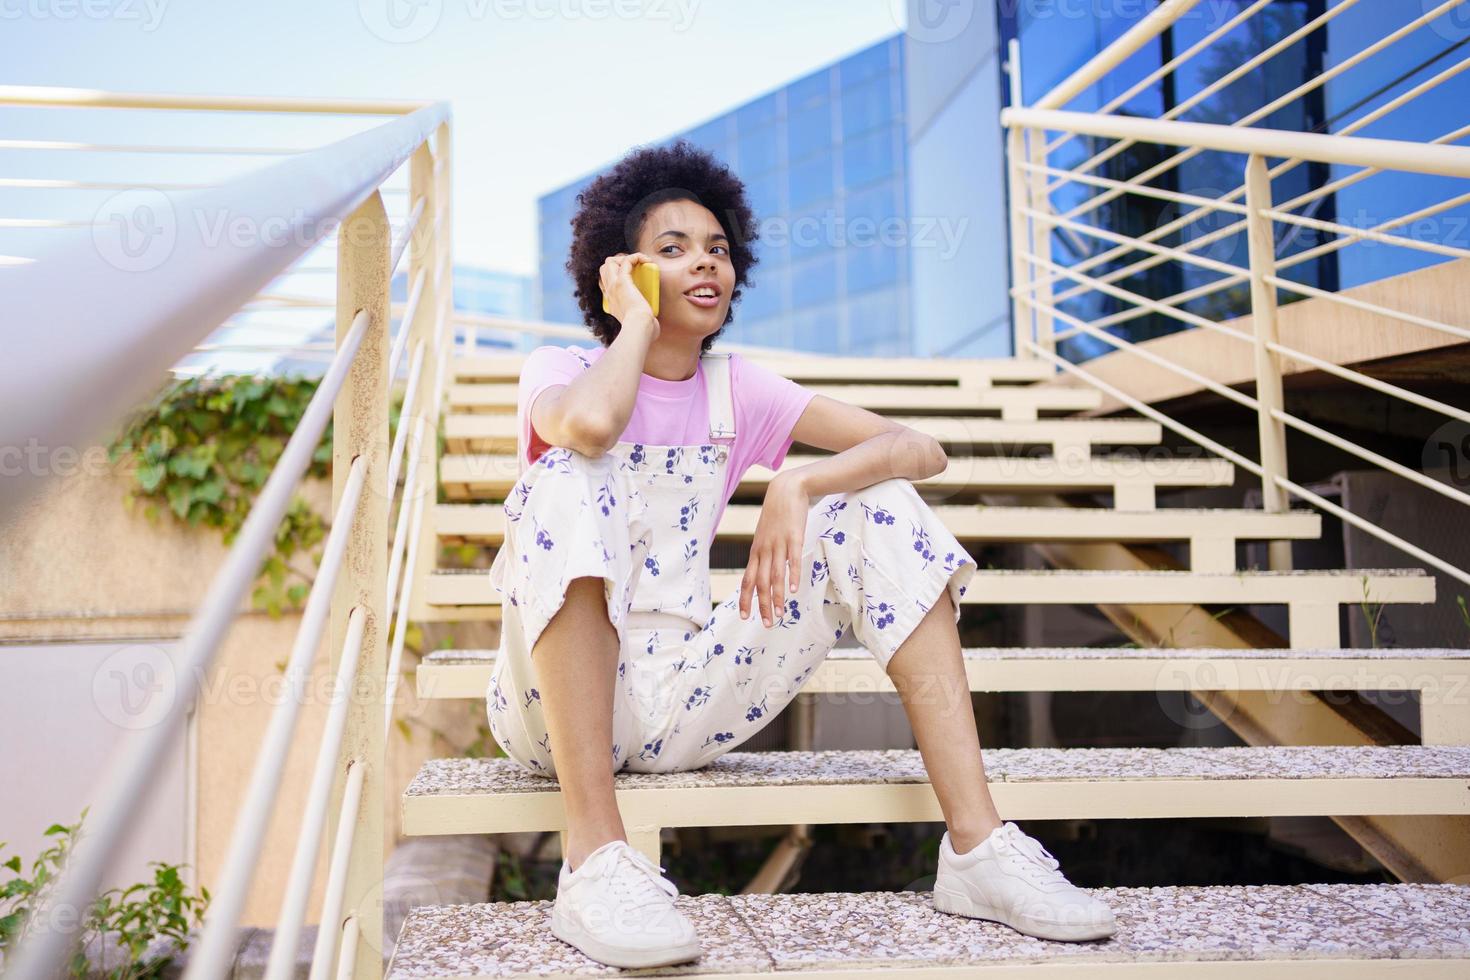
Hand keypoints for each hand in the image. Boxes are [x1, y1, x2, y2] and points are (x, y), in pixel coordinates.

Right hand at [599, 252, 658, 336]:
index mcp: (611, 303)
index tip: (630, 278)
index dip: (615, 276)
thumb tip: (653, 324)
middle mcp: (609, 293)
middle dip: (617, 263)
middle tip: (634, 268)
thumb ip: (643, 321)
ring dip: (624, 258)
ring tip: (639, 263)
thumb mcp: (639, 324)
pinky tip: (646, 260)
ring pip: (610, 261)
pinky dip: (636, 256)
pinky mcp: (622, 281)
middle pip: (605, 269)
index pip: (605, 283)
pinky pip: (626, 261)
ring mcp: (613, 286)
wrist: (639, 328)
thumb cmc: (643, 330)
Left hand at [739, 473, 810, 627]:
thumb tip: (763, 572)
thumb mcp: (765, 536)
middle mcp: (764, 550)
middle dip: (762, 605)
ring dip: (776, 597)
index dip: (745, 599)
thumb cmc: (776, 515)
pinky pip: (792, 560)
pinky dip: (792, 576)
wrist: (786, 490)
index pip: (747, 580)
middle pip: (760, 583)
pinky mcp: (794, 537)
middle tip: (767, 624)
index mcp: (756, 552)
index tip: (745, 617)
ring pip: (775, 576)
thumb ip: (764, 554)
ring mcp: (778, 544)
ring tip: (779, 614)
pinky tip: (792, 591)